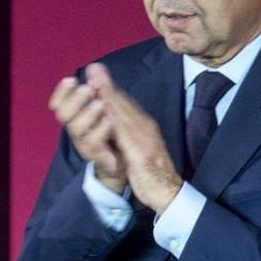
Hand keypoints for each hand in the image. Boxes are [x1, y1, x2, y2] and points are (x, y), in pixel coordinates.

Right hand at [49, 72, 126, 192]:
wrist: (132, 164)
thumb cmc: (119, 134)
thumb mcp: (111, 107)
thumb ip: (101, 88)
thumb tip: (94, 66)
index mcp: (78, 116)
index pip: (59, 103)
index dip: (61, 93)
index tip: (71, 80)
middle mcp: (78, 130)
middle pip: (63, 114)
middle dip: (74, 100)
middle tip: (88, 89)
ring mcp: (86, 144)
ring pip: (76, 129)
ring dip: (87, 113)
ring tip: (101, 104)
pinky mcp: (98, 156)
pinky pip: (93, 142)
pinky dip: (100, 129)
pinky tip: (109, 120)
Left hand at [87, 63, 181, 213]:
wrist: (167, 192)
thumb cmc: (151, 173)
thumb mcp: (137, 149)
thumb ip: (127, 134)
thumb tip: (114, 121)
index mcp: (143, 127)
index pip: (125, 105)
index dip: (110, 88)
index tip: (96, 73)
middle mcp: (145, 129)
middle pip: (124, 105)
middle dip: (108, 85)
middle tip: (93, 68)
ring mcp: (145, 140)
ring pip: (124, 115)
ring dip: (109, 96)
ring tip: (95, 81)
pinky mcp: (142, 153)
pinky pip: (126, 134)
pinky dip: (115, 120)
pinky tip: (104, 110)